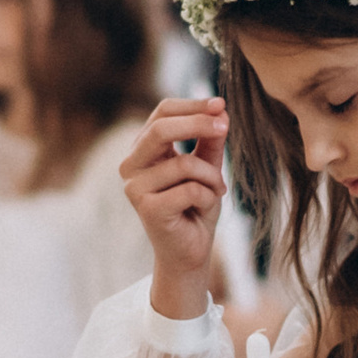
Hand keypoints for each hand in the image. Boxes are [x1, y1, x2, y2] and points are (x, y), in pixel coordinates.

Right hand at [121, 96, 227, 315]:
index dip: (193, 105)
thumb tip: (221, 110)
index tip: (221, 105)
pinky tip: (204, 208)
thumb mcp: (207, 168)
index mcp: (143, 150)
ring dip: (212, 176)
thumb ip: (209, 141)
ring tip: (217, 190)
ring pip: (184, 164)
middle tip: (225, 126)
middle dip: (198, 123)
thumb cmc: (195, 208)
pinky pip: (190, 190)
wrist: (191, 252)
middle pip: (161, 128)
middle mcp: (131, 166)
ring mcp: (135, 188)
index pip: (162, 113)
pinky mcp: (148, 209)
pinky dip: (207, 196)